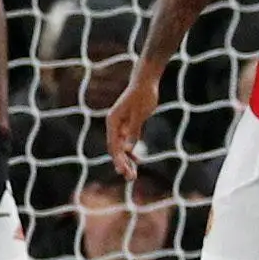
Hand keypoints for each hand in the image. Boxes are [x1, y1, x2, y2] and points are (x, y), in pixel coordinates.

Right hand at [105, 62, 163, 183]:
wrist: (145, 81)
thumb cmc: (143, 95)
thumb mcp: (140, 113)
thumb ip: (133, 130)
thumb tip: (127, 148)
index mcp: (113, 121)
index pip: (113, 145)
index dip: (118, 160)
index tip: (123, 172)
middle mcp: (114, 124)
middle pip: (116, 149)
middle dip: (122, 164)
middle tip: (130, 178)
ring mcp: (120, 125)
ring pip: (121, 147)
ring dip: (127, 160)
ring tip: (133, 174)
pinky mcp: (129, 124)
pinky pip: (128, 141)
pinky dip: (131, 151)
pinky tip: (137, 160)